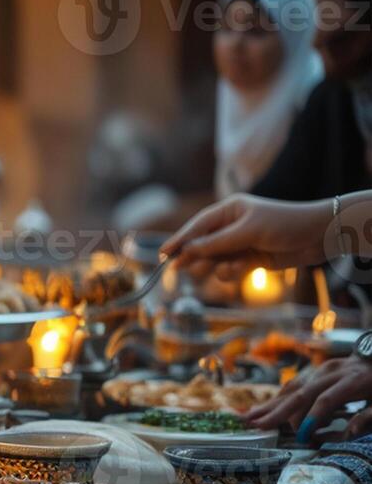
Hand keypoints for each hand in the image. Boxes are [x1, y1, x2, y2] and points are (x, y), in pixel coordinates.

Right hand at [160, 194, 332, 281]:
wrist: (320, 236)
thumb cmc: (286, 224)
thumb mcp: (249, 231)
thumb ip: (217, 243)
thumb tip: (188, 251)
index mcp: (229, 210)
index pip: (198, 226)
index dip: (180, 239)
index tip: (163, 253)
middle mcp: (231, 226)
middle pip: (202, 244)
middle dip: (195, 256)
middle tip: (182, 268)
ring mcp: (240, 244)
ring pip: (215, 260)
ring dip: (217, 266)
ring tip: (226, 269)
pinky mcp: (250, 260)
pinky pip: (230, 269)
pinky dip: (232, 272)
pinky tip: (242, 270)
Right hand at [242, 356, 371, 434]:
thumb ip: (368, 418)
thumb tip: (349, 434)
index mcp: (353, 381)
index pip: (326, 400)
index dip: (312, 417)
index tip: (302, 436)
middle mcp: (333, 372)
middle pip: (301, 392)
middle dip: (278, 411)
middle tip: (258, 426)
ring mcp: (323, 369)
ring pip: (293, 387)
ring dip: (271, 404)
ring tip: (250, 418)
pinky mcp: (317, 370)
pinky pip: (295, 385)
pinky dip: (279, 398)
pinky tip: (265, 408)